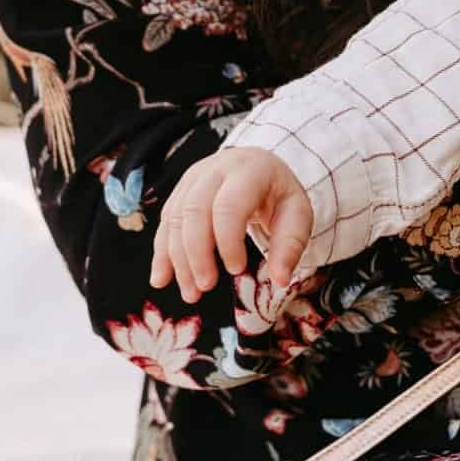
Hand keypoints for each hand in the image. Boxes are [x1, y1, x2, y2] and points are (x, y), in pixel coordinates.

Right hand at [149, 146, 311, 303]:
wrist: (260, 167)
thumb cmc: (278, 194)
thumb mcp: (297, 215)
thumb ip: (290, 247)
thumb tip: (280, 280)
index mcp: (249, 170)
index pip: (230, 205)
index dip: (228, 241)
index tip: (236, 270)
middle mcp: (215, 169)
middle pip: (195, 211)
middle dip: (197, 254)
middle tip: (206, 287)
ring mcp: (193, 179)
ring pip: (176, 218)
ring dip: (178, 260)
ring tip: (191, 293)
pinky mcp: (180, 192)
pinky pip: (165, 223)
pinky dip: (162, 253)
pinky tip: (161, 279)